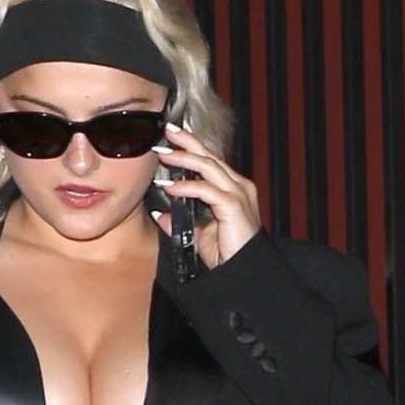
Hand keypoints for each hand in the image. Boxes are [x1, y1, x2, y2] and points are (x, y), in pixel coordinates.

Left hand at [151, 122, 262, 268]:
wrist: (243, 273)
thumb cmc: (228, 255)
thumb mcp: (199, 236)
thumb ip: (181, 223)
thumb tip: (161, 216)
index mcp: (233, 190)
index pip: (210, 162)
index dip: (191, 148)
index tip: (172, 140)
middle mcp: (238, 186)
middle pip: (210, 156)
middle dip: (187, 142)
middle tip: (167, 131)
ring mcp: (238, 194)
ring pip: (208, 167)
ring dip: (184, 158)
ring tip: (164, 154)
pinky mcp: (234, 206)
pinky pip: (206, 190)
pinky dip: (187, 187)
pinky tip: (171, 187)